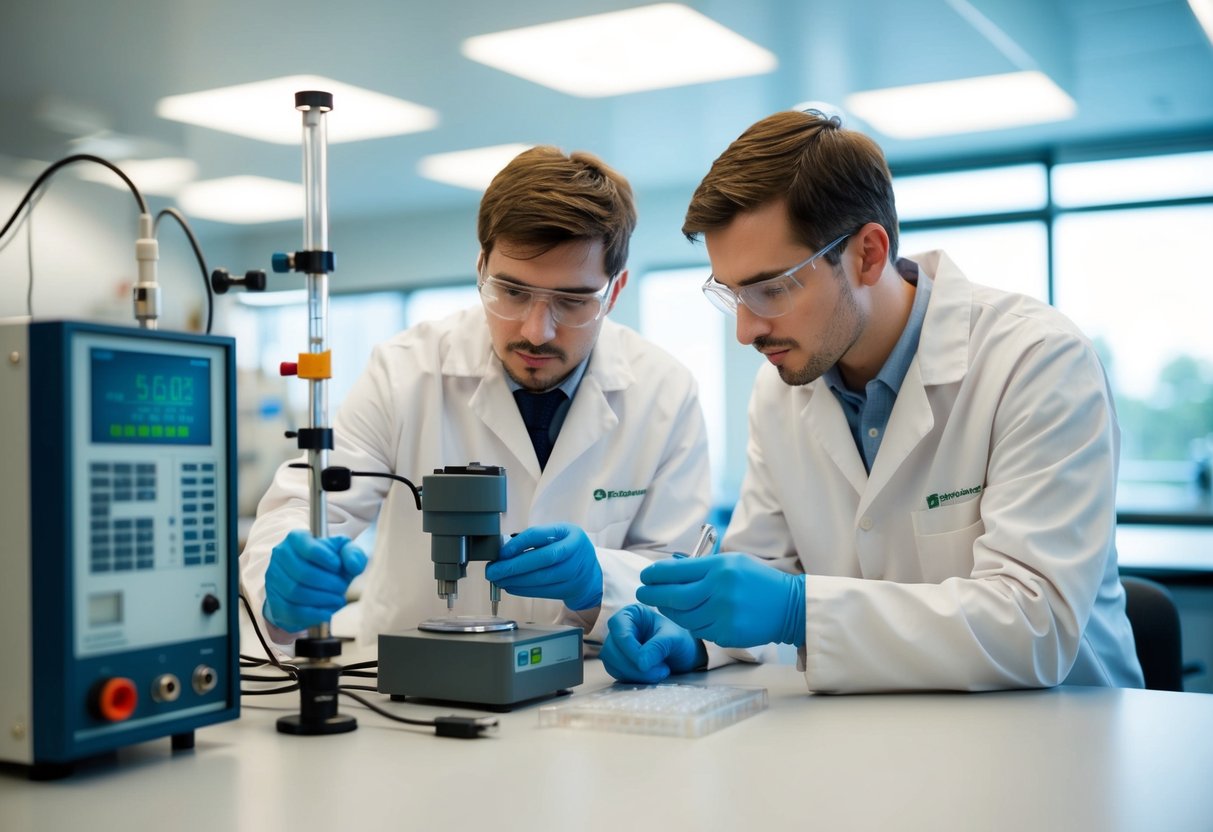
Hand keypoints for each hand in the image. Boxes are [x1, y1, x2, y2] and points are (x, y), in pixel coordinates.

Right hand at [263, 530, 366, 632]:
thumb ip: (352, 554)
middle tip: (342, 588)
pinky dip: (313, 614)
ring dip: (322, 599)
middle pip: (303, 573)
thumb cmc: (328, 562)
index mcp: (297, 538)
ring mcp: (274, 579)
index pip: (310, 548)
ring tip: (338, 599)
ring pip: (295, 593)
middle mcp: (281, 556)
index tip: (339, 567)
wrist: (311, 581)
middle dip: (328, 583)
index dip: (327, 559)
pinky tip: (328, 612)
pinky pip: (292, 611)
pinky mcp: (275, 601)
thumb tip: (354, 567)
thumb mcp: (343, 551)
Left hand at [486, 524, 601, 609]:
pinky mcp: (568, 590)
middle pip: (541, 559)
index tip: (501, 552)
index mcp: (570, 533)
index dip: (518, 544)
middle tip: (492, 571)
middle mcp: (574, 552)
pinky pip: (541, 591)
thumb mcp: (558, 535)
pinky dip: (523, 590)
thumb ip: (536, 539)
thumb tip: (504, 552)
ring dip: (514, 580)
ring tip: (498, 579)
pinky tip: (510, 586)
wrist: (590, 573)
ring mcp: (573, 573)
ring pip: (540, 578)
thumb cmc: (568, 549)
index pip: (539, 535)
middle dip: (513, 566)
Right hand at [601, 604, 704, 683]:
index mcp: (632, 613)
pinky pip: (617, 673)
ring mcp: (618, 646)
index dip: (629, 648)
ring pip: (612, 663)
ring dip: (634, 674)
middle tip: (660, 671)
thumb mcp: (674, 639)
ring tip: (659, 673)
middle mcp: (620, 628)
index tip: (645, 665)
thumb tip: (641, 663)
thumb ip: (658, 647)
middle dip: (633, 665)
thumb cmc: (681, 640)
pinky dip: (633, 679)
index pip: (618, 628)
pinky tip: (652, 677)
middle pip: (611, 648)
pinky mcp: (619, 662)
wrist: (685, 655)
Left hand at [636, 553, 805, 648]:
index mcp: (720, 568)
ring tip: (664, 605)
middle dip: (653, 594)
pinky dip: (691, 624)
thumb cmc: (758, 580)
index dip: (656, 574)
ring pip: (683, 617)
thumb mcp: (733, 562)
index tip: (645, 576)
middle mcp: (720, 590)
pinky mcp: (727, 634)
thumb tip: (669, 569)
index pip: (677, 571)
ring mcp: (723, 615)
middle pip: (674, 596)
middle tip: (642, 592)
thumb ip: (702, 566)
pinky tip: (690, 617)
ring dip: (669, 611)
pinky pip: (699, 630)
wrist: (789, 606)